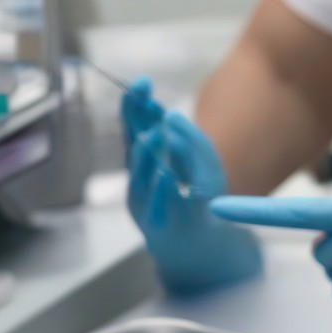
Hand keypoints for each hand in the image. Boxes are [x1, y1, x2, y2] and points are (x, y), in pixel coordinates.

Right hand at [122, 79, 260, 294]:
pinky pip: (160, 206)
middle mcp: (139, 180)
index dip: (136, 107)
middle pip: (135, 147)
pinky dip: (163, 191)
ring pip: (143, 177)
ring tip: (154, 136)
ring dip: (149, 156)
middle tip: (146, 103)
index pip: (135, 127)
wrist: (194, 248)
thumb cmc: (192, 201)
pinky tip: (167, 175)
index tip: (143, 84)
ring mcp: (146, 203)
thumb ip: (185, 140)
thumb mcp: (196, 165)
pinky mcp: (158, 225)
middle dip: (139, 124)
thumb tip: (168, 118)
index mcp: (146, 161)